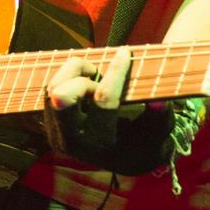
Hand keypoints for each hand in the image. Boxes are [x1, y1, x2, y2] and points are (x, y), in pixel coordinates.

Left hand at [42, 49, 179, 174]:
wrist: (121, 158)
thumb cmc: (145, 140)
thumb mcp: (158, 132)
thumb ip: (160, 117)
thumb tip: (159, 102)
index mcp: (102, 143)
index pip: (103, 101)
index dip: (115, 72)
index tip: (125, 52)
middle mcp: (73, 140)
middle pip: (62, 96)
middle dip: (80, 76)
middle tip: (97, 74)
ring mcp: (56, 131)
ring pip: (52, 88)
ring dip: (72, 73)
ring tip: (93, 74)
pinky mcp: (49, 121)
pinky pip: (49, 89)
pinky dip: (66, 77)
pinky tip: (84, 80)